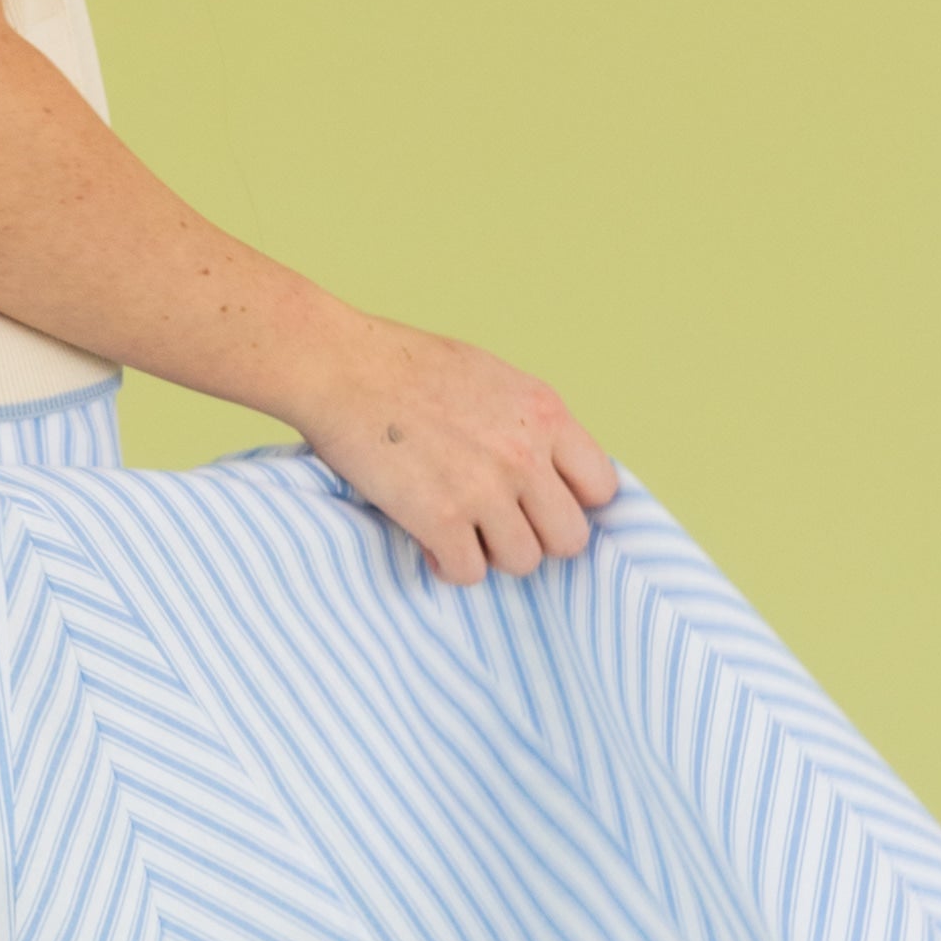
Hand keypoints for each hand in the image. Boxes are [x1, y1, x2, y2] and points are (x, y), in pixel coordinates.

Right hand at [286, 307, 619, 587]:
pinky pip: (469, 573)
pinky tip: (429, 541)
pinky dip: (449, 565)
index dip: (570, 503)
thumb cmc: (402, 367)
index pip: (601, 488)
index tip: (539, 503)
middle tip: (496, 525)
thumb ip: (526, 425)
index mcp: (545, 414)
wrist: (339, 367)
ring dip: (490, 554)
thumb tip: (546, 474)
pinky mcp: (442, 519)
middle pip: (569, 538)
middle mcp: (526, 454)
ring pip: (522, 562)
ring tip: (458, 530)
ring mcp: (487, 490)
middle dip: (534, 537)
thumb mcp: (490, 378)